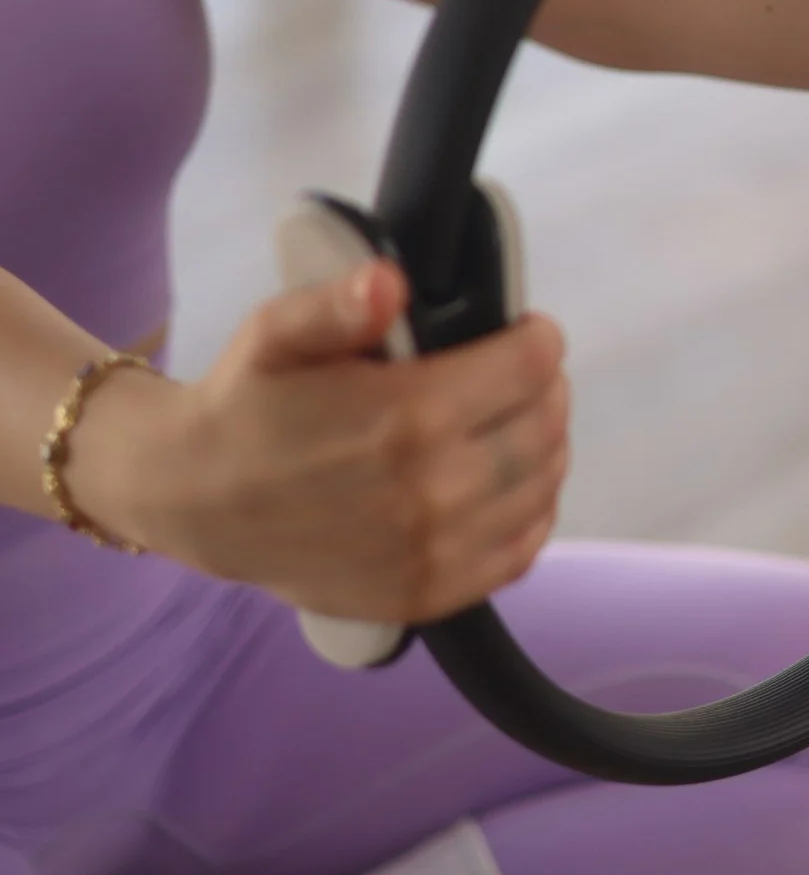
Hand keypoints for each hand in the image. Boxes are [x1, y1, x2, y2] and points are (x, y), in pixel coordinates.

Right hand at [72, 263, 569, 619]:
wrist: (197, 502)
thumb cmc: (246, 406)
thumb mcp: (277, 334)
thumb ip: (339, 304)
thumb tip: (389, 282)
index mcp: (409, 416)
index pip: (530, 367)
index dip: (536, 340)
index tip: (525, 332)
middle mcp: (434, 489)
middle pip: (544, 425)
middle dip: (545, 389)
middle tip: (524, 375)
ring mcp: (435, 550)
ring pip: (541, 485)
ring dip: (546, 446)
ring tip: (519, 423)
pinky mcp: (427, 593)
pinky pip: (519, 552)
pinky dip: (532, 513)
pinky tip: (514, 488)